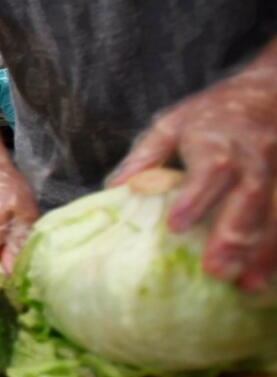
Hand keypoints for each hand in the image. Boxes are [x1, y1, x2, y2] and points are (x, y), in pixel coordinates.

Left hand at [109, 54, 276, 289]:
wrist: (267, 92)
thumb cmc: (210, 115)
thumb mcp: (171, 124)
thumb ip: (145, 156)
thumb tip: (114, 188)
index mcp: (217, 139)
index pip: (210, 168)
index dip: (196, 197)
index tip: (175, 225)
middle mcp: (254, 155)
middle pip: (250, 195)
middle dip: (236, 234)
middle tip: (217, 271)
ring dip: (266, 250)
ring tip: (247, 284)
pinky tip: (268, 278)